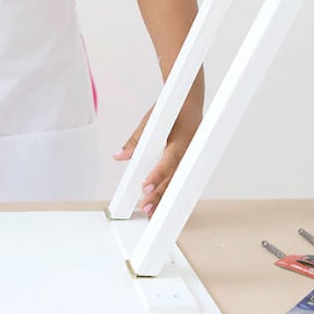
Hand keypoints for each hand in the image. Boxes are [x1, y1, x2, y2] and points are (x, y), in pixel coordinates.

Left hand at [113, 102, 200, 216]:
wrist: (193, 100)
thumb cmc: (173, 109)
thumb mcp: (152, 120)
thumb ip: (136, 140)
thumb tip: (119, 156)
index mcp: (183, 137)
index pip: (169, 160)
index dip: (158, 175)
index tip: (145, 187)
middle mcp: (191, 149)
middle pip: (175, 177)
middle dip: (161, 195)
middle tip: (146, 208)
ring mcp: (194, 156)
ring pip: (180, 182)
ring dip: (166, 197)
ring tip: (152, 212)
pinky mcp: (194, 161)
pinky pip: (184, 179)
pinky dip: (173, 191)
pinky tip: (165, 204)